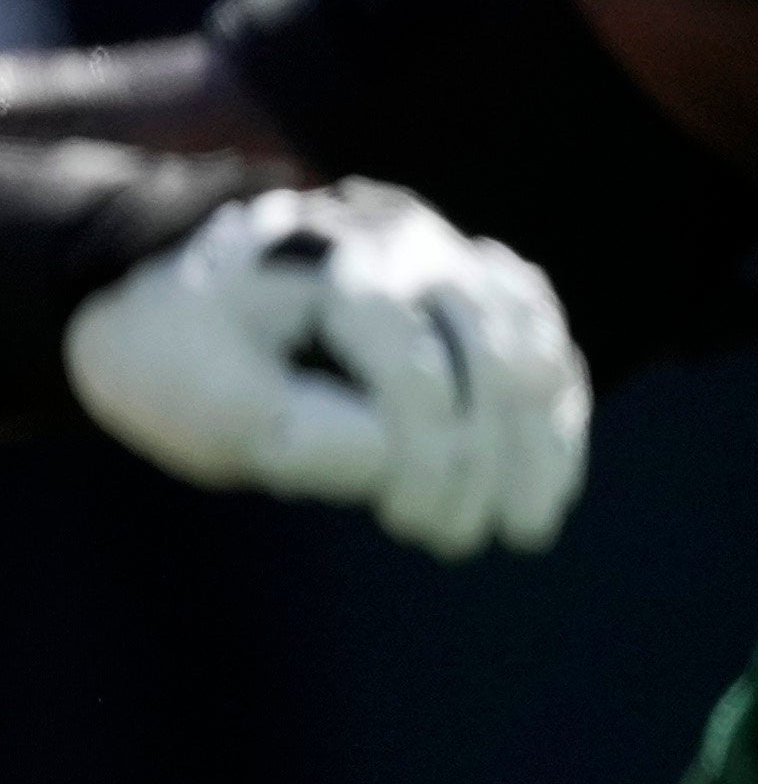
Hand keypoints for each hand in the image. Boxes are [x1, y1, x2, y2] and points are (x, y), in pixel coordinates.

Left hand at [65, 181, 590, 554]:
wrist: (174, 287)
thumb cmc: (183, 351)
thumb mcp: (207, 401)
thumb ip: (301, 436)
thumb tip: (400, 465)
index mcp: (331, 261)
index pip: (416, 364)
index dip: (429, 454)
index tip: (405, 521)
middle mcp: (406, 242)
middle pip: (495, 357)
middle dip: (489, 462)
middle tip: (457, 540)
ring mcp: (449, 254)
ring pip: (536, 347)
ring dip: (544, 445)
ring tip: (526, 524)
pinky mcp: (476, 280)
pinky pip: (546, 342)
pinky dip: (558, 414)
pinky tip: (549, 476)